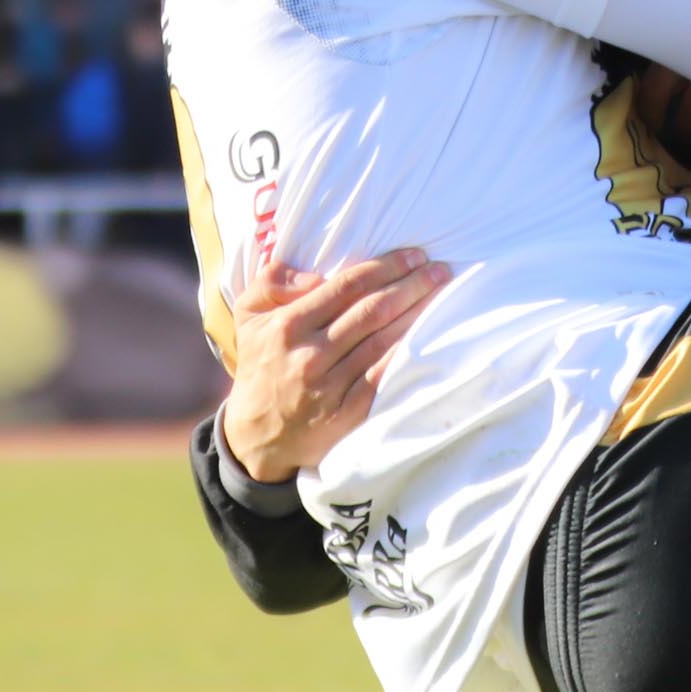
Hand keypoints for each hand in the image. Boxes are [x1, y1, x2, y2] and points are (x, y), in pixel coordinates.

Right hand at [219, 250, 449, 483]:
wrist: (258, 435)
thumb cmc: (262, 364)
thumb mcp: (249, 316)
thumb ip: (272, 281)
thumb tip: (316, 275)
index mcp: (288, 326)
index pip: (347, 286)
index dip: (386, 267)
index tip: (414, 256)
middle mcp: (309, 356)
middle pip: (372, 311)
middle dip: (411, 286)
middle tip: (440, 270)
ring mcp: (329, 387)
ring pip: (383, 342)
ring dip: (417, 314)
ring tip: (441, 294)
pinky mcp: (347, 414)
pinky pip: (384, 377)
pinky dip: (407, 354)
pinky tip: (429, 336)